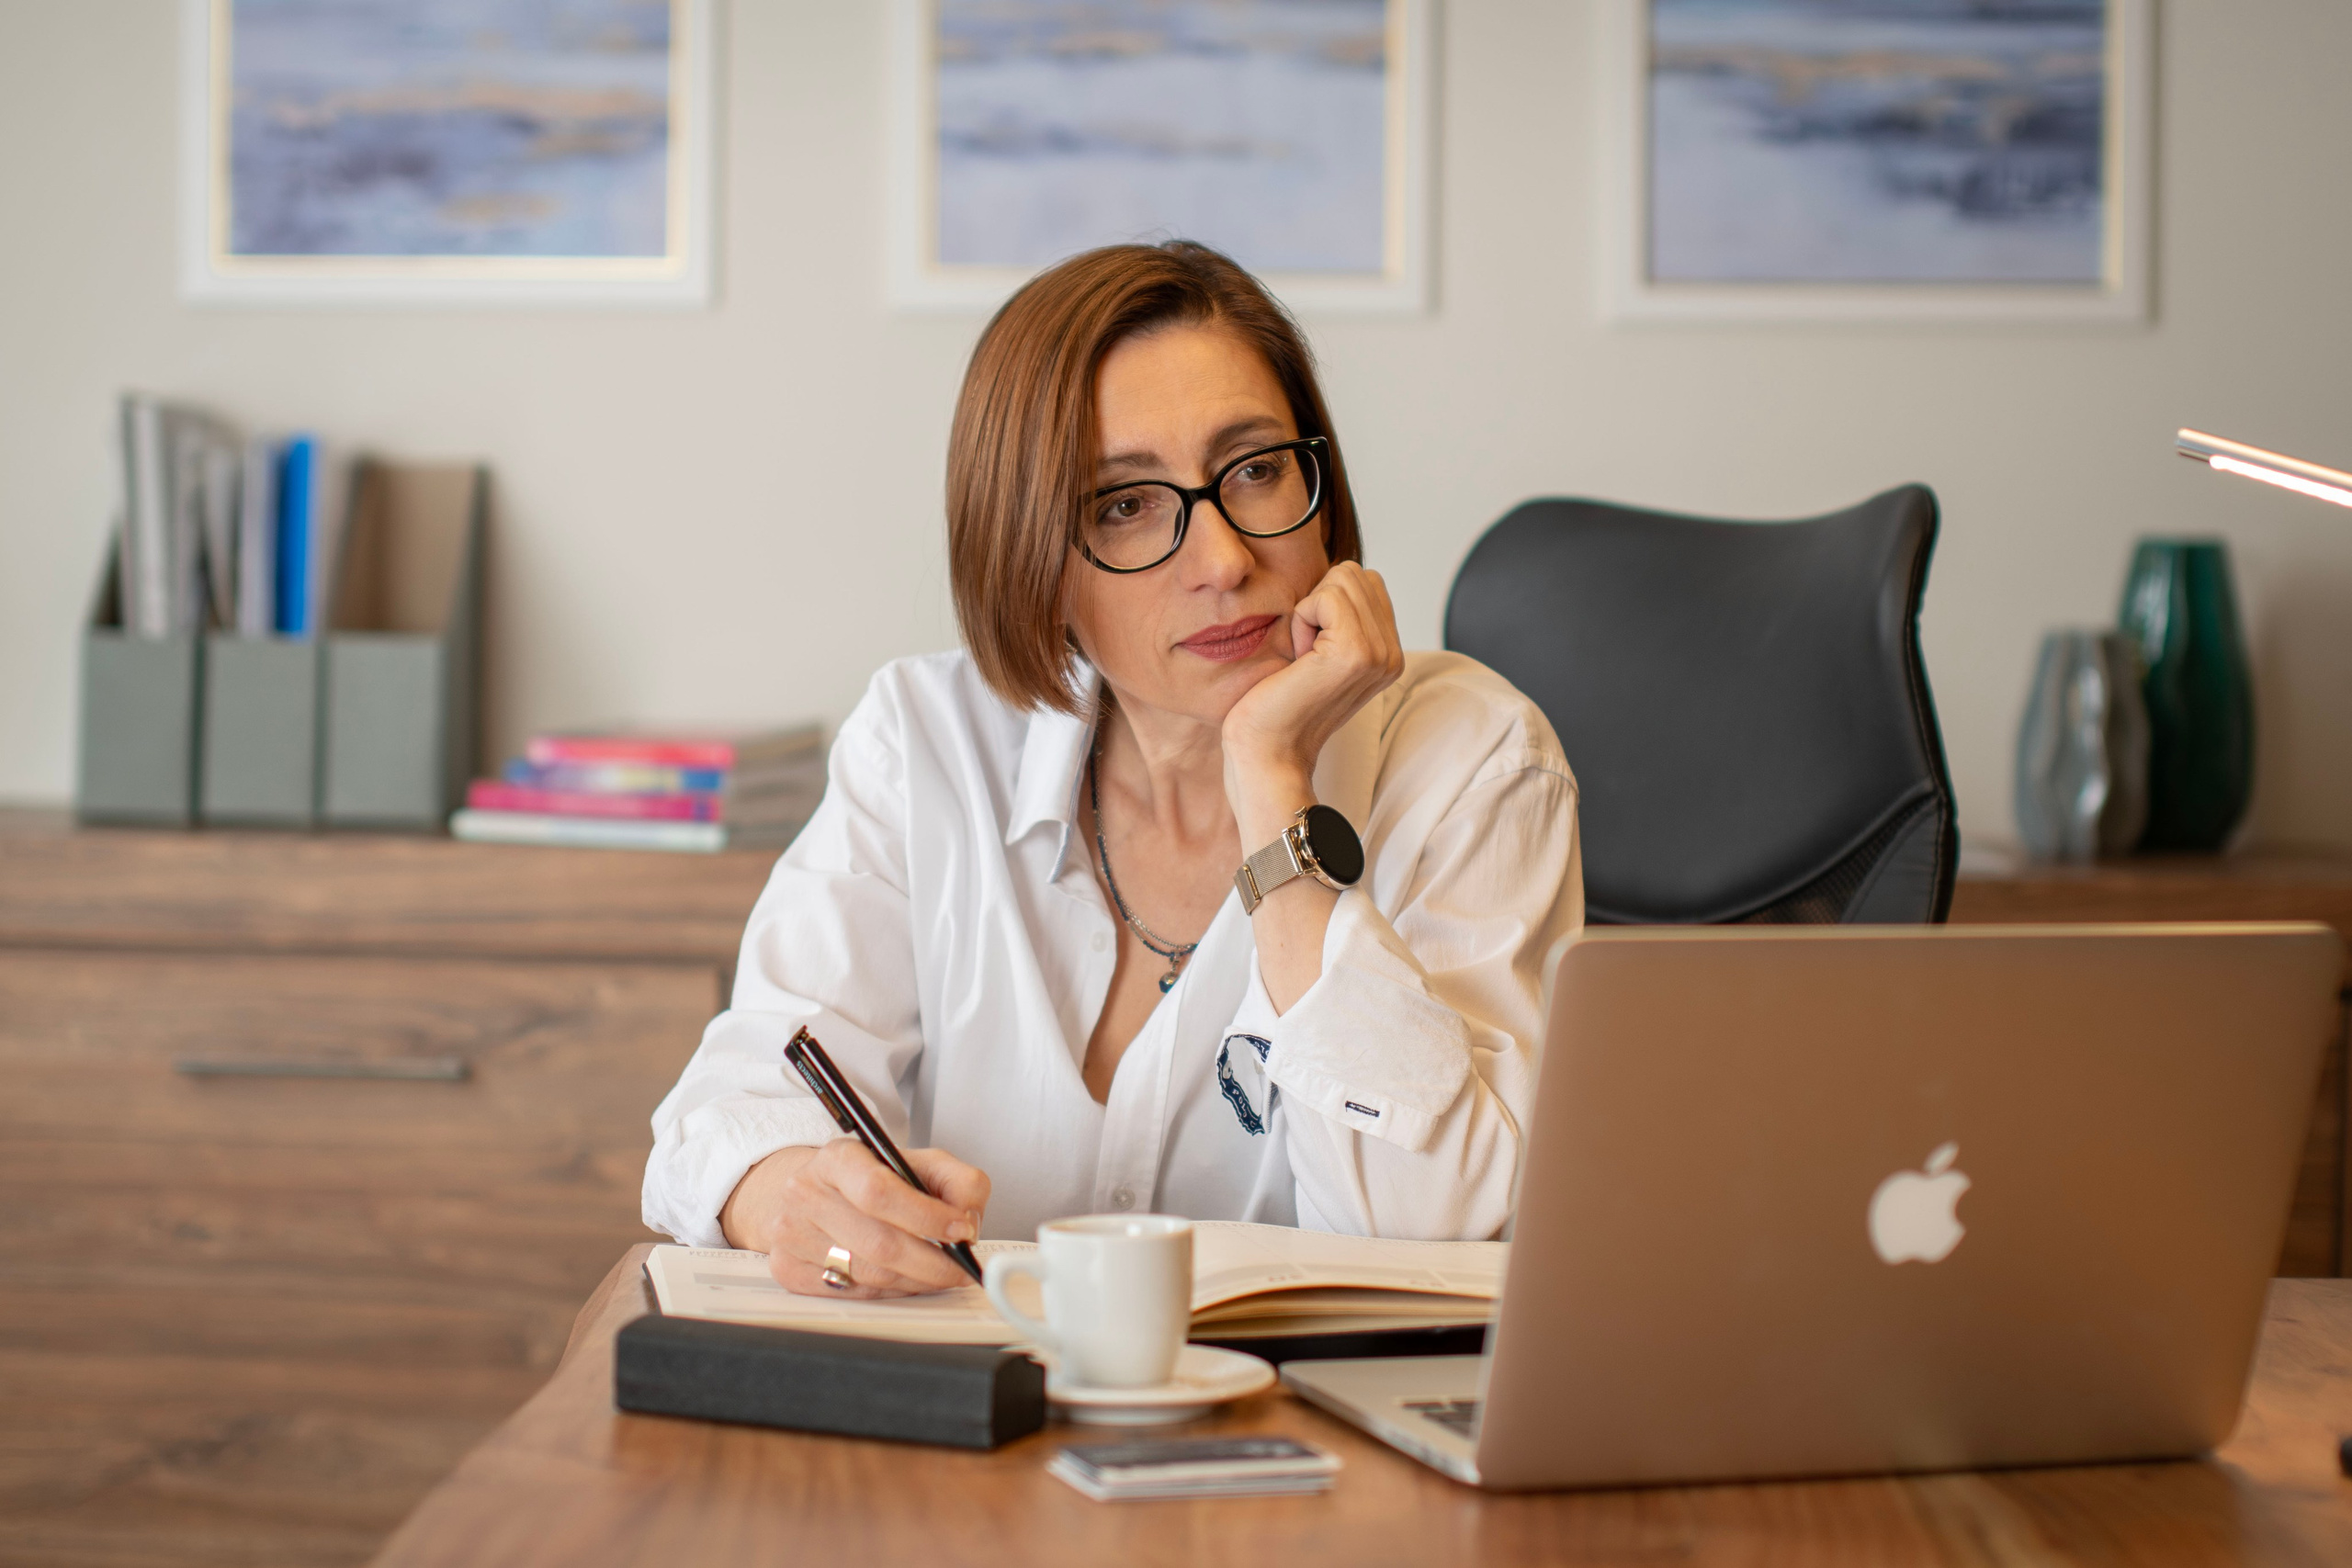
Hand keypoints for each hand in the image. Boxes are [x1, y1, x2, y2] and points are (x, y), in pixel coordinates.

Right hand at [720, 1140, 990, 1297]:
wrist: (812, 1192)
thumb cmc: (870, 1179)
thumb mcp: (917, 1162)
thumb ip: (957, 1182)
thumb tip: (969, 1220)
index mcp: (838, 1158)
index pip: (879, 1192)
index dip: (927, 1217)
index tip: (961, 1230)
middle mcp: (806, 1193)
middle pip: (878, 1242)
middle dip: (931, 1263)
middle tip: (960, 1268)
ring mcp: (791, 1234)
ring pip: (868, 1274)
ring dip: (914, 1280)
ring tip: (937, 1273)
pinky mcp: (788, 1269)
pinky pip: (853, 1293)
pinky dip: (890, 1292)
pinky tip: (904, 1279)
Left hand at [1220, 560, 1403, 840]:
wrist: (1267, 752)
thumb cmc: (1277, 704)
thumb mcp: (1317, 652)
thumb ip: (1339, 617)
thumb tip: (1337, 575)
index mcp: (1388, 652)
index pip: (1364, 579)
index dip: (1324, 604)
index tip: (1311, 652)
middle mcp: (1393, 653)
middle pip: (1355, 572)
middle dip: (1318, 604)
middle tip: (1305, 655)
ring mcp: (1380, 653)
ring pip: (1343, 578)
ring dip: (1309, 612)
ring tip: (1303, 659)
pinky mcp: (1357, 652)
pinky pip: (1325, 596)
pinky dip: (1301, 620)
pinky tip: (1299, 660)